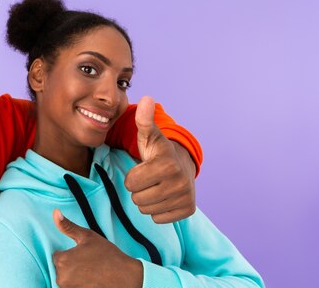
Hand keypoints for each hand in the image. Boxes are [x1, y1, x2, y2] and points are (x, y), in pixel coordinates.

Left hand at [52, 209, 141, 287]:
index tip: (81, 254)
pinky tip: (91, 279)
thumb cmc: (107, 255)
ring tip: (90, 271)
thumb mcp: (87, 236)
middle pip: (60, 268)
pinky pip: (72, 287)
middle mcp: (62, 278)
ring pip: (66, 279)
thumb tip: (55, 212)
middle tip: (87, 263)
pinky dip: (79, 283)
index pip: (57, 255)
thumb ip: (67, 226)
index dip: (69, 253)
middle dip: (70, 265)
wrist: (125, 277)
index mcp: (62, 260)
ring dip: (74, 275)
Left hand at [124, 96, 196, 222]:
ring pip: (147, 210)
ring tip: (155, 186)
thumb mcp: (148, 136)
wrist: (182, 166)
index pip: (130, 183)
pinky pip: (159, 219)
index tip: (142, 168)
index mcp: (167, 164)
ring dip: (147, 200)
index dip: (132, 176)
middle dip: (139, 189)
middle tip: (148, 179)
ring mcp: (185, 197)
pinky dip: (158, 210)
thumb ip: (144, 120)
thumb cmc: (157, 152)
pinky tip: (164, 196)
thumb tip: (146, 98)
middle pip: (138, 198)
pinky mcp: (188, 210)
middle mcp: (179, 181)